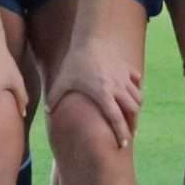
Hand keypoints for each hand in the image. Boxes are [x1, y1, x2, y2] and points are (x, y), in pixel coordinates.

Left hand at [56, 26, 144, 154]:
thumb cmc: (75, 62)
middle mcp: (117, 87)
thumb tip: (47, 112)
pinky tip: (132, 93)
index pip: (116, 119)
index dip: (121, 134)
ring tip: (131, 116)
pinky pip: (138, 81)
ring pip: (138, 97)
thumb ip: (55, 98)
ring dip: (135, 108)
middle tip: (130, 134)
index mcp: (103, 94)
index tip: (123, 145)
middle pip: (132, 111)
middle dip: (133, 124)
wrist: (89, 39)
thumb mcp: (63, 80)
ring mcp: (124, 78)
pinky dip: (137, 88)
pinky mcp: (127, 68)